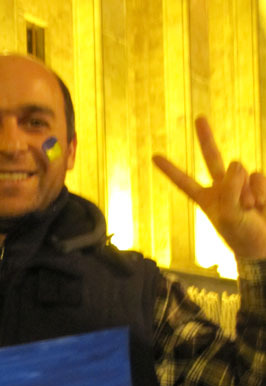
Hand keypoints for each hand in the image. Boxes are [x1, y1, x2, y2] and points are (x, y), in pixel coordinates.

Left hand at [153, 116, 265, 258]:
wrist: (263, 243)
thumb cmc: (241, 234)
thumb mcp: (228, 215)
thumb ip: (229, 188)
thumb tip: (236, 165)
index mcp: (205, 199)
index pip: (184, 181)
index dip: (170, 170)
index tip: (154, 157)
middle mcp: (221, 187)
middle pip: (211, 157)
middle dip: (206, 137)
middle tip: (199, 119)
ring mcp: (240, 184)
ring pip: (240, 169)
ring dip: (246, 190)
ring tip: (249, 209)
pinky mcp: (257, 183)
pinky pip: (258, 175)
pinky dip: (261, 190)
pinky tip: (260, 205)